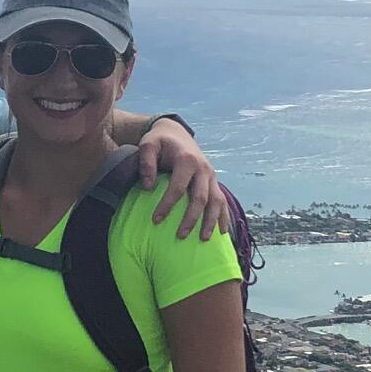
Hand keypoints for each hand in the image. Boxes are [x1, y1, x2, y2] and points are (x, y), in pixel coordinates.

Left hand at [137, 118, 224, 239]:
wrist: (175, 132)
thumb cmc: (159, 141)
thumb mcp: (148, 145)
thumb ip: (146, 163)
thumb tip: (148, 187)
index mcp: (187, 160)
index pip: (178, 187)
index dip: (167, 205)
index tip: (155, 220)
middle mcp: (203, 168)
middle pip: (200, 198)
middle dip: (191, 219)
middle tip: (180, 236)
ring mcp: (211, 175)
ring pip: (216, 201)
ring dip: (211, 221)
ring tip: (204, 239)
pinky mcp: (213, 181)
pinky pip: (222, 200)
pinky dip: (224, 216)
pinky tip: (222, 232)